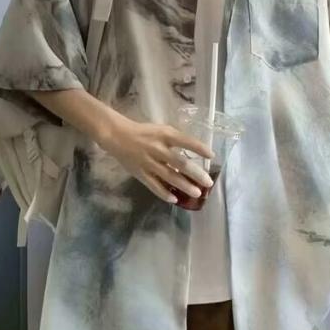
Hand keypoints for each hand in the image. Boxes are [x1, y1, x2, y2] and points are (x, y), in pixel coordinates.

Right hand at [98, 115, 214, 203]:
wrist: (117, 136)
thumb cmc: (144, 133)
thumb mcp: (162, 130)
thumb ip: (176, 141)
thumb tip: (195, 156)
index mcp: (164, 135)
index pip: (185, 141)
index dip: (199, 148)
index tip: (212, 156)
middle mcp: (157, 149)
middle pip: (180, 163)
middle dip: (195, 174)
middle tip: (208, 183)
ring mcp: (148, 162)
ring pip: (169, 176)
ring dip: (184, 186)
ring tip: (197, 193)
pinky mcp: (140, 173)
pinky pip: (153, 185)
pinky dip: (164, 193)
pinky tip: (174, 199)